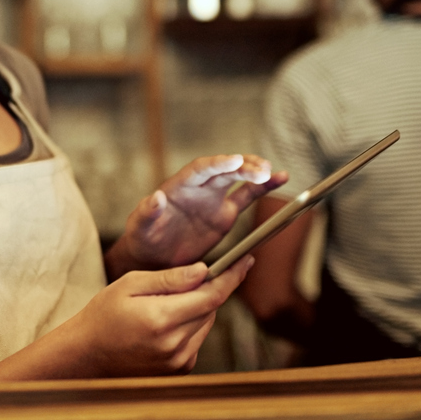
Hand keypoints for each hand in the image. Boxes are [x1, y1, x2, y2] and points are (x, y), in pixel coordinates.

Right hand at [68, 258, 255, 376]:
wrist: (88, 355)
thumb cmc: (104, 314)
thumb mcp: (130, 284)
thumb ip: (169, 278)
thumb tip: (203, 271)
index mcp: (161, 319)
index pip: (212, 296)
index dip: (232, 277)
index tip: (246, 260)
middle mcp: (174, 345)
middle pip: (211, 308)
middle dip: (206, 289)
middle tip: (184, 280)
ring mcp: (178, 361)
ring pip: (206, 323)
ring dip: (197, 308)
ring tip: (164, 305)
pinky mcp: (179, 370)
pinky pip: (197, 339)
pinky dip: (190, 326)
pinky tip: (163, 324)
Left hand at [108, 155, 287, 274]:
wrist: (154, 258)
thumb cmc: (142, 239)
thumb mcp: (140, 227)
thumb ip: (147, 212)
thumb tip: (155, 197)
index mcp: (179, 186)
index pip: (200, 169)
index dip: (218, 163)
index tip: (234, 160)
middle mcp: (198, 188)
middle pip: (224, 170)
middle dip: (243, 167)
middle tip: (262, 169)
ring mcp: (213, 199)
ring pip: (238, 179)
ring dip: (256, 173)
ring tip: (274, 172)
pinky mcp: (224, 213)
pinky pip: (247, 196)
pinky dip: (263, 188)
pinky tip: (281, 179)